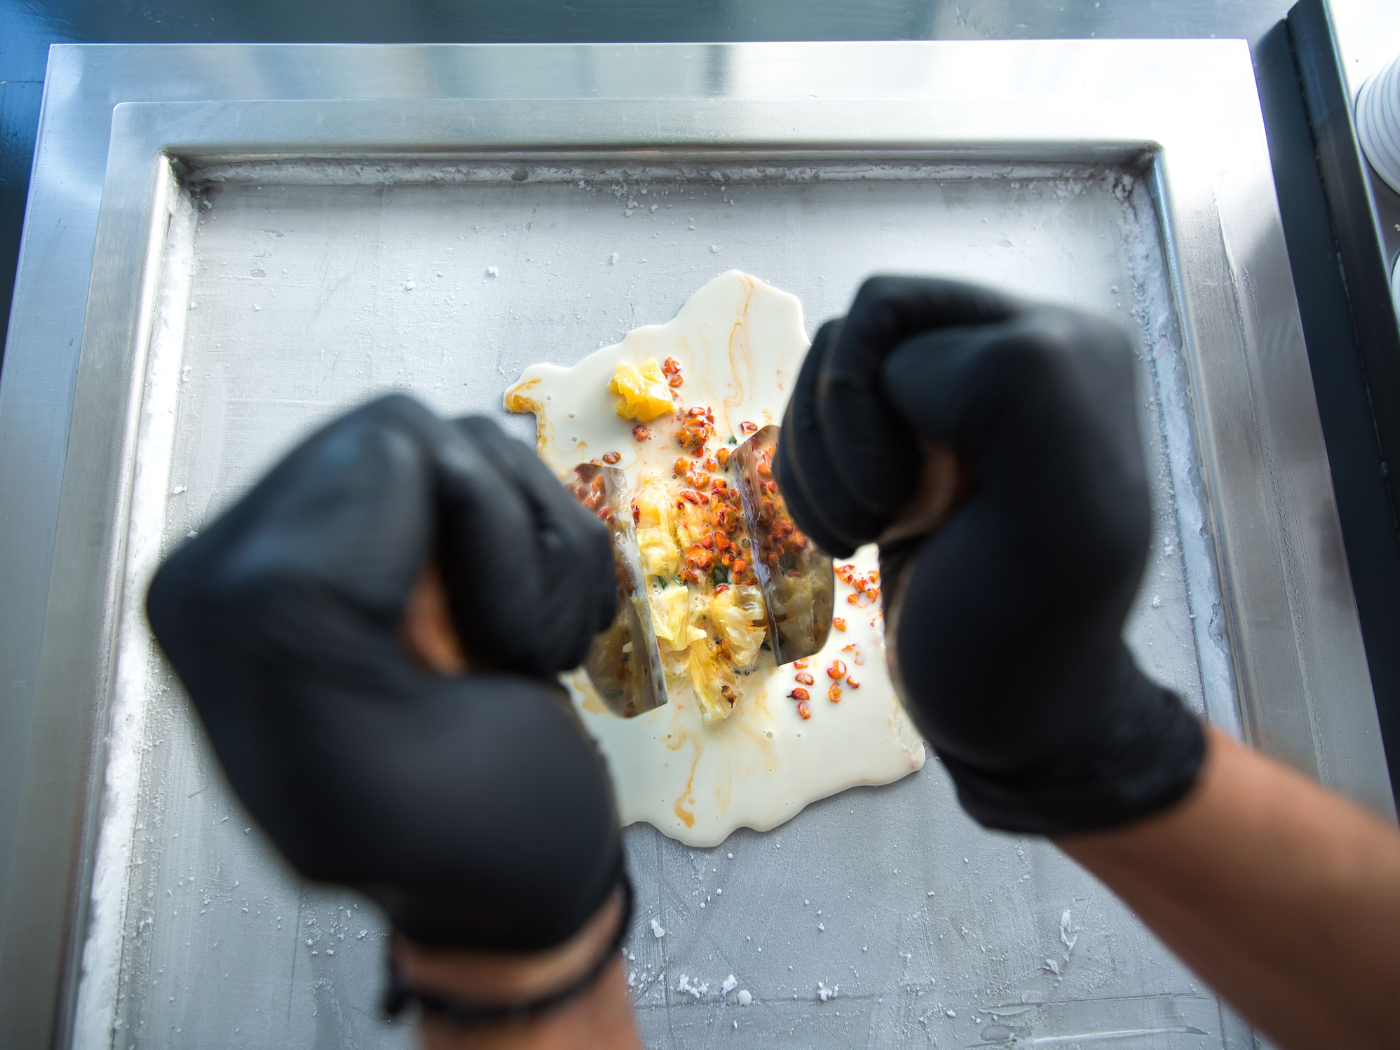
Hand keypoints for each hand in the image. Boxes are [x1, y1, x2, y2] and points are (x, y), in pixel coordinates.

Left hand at [146, 394, 621, 949]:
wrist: (520, 871)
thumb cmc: (465, 842)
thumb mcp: (356, 778)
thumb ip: (300, 617)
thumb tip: (375, 458)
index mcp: (217, 600)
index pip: (379, 456)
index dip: (472, 548)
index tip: (468, 663)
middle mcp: (261, 548)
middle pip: (423, 435)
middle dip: (506, 543)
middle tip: (500, 651)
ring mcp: (343, 530)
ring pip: (474, 445)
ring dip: (538, 559)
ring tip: (513, 652)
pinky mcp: (410, 530)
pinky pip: (504, 473)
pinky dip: (552, 557)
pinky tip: (523, 633)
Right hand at [776, 277, 1203, 833]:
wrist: (1006, 712)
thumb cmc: (1027, 639)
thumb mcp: (1057, 514)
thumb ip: (1016, 391)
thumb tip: (910, 355)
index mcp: (1060, 350)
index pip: (894, 314)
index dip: (870, 411)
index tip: (928, 510)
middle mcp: (1008, 351)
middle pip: (853, 331)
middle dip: (837, 436)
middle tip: (882, 518)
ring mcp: (953, 397)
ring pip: (826, 369)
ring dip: (818, 464)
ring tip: (864, 530)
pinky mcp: (908, 441)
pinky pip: (818, 414)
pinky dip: (810, 477)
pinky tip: (852, 531)